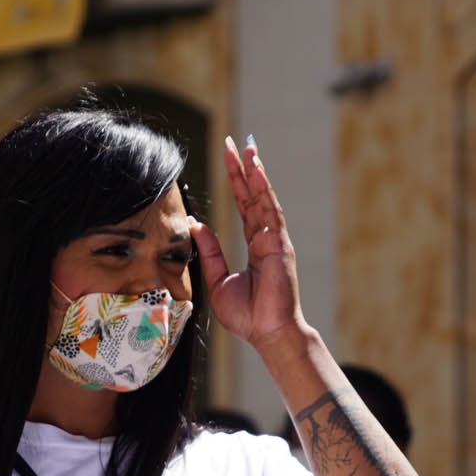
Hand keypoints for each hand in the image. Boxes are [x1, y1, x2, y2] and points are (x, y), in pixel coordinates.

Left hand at [193, 136, 309, 355]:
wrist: (267, 333)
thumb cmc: (247, 315)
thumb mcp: (217, 280)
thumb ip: (210, 251)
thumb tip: (196, 224)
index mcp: (254, 245)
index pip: (244, 205)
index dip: (237, 181)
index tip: (229, 156)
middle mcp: (266, 237)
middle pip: (253, 195)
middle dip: (243, 168)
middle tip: (235, 142)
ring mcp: (275, 239)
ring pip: (263, 198)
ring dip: (255, 171)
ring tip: (247, 147)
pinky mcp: (279, 244)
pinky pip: (270, 210)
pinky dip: (263, 188)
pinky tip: (256, 170)